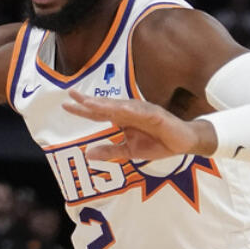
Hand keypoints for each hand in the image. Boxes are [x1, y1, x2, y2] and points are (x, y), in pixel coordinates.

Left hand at [63, 90, 216, 162]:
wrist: (183, 142)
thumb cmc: (157, 143)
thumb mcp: (129, 151)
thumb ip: (110, 151)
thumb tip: (87, 154)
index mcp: (122, 119)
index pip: (99, 113)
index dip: (83, 110)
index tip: (66, 106)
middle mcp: (130, 111)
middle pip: (106, 105)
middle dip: (89, 101)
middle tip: (71, 94)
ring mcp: (143, 111)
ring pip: (121, 106)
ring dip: (105, 104)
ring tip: (89, 102)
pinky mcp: (157, 114)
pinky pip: (142, 112)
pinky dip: (131, 110)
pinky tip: (120, 109)